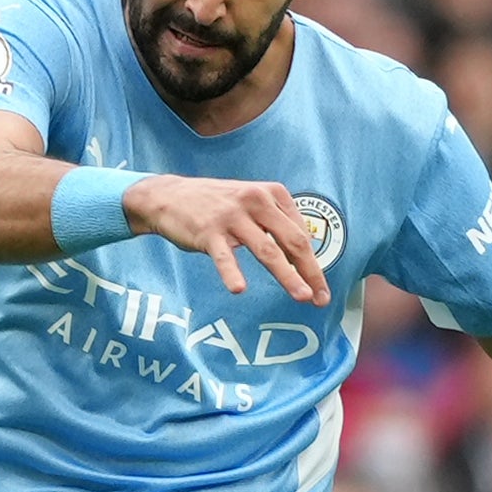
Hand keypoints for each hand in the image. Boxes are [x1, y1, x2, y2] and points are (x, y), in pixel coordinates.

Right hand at [124, 173, 329, 304]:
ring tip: (301, 296)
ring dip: (287, 276)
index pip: (300, 232)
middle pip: (292, 241)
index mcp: (272, 194)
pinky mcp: (208, 232)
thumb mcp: (251, 201)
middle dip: (310, 272)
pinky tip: (239, 289)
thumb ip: (277, 220)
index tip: (320, 287)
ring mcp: (231, 217)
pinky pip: (224, 257)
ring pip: (266, 250)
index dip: (314, 262)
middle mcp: (256, 201)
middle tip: (321, 298)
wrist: (170, 196)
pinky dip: (232, 273)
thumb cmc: (216, 204)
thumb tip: (305, 249)